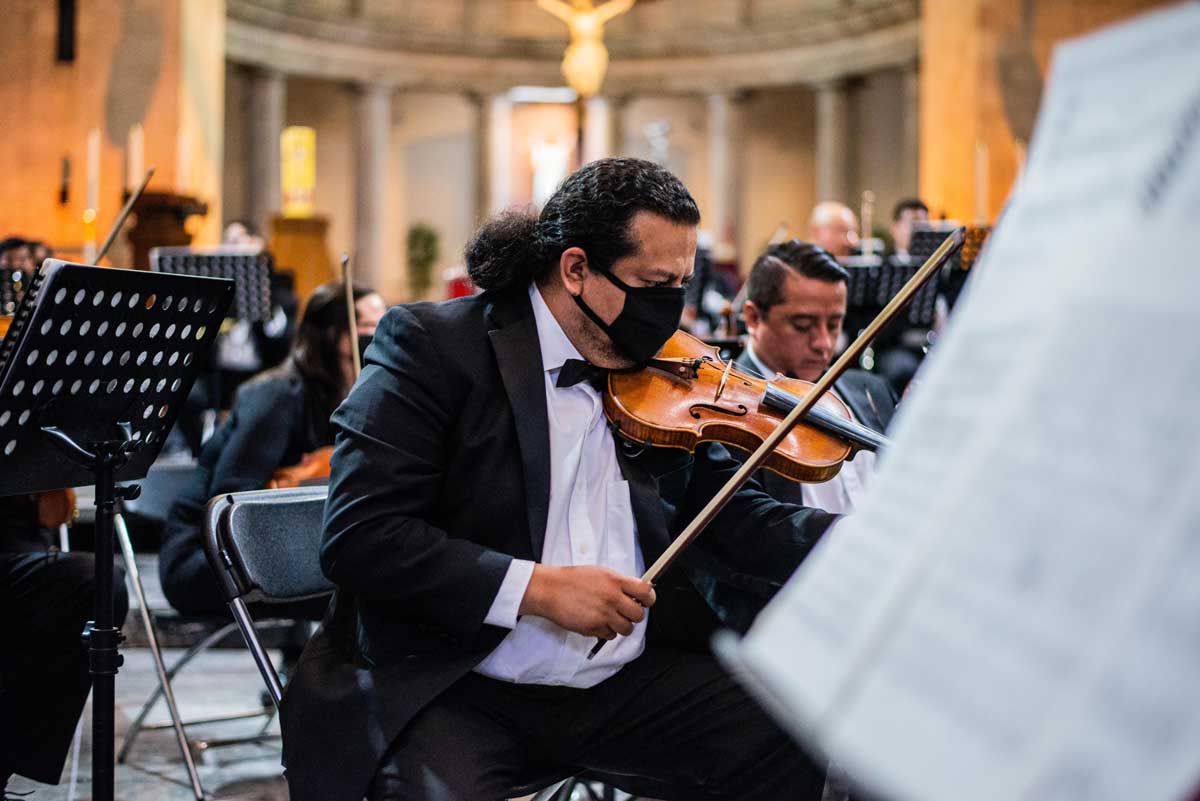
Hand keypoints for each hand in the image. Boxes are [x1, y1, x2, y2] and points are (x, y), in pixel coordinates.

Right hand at [519, 564, 655, 639]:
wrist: (550, 589)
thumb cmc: (573, 579)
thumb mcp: (600, 573)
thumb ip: (619, 583)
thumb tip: (636, 593)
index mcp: (615, 581)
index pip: (645, 592)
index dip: (649, 598)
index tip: (646, 601)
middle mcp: (612, 598)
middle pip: (639, 615)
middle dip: (634, 615)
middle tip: (625, 612)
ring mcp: (603, 614)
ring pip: (627, 629)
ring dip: (621, 626)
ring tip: (610, 618)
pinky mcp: (593, 628)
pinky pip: (610, 636)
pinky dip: (606, 631)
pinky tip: (597, 622)